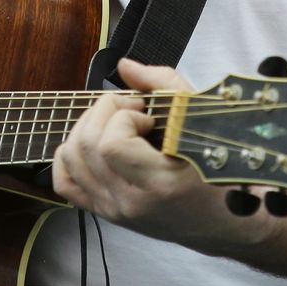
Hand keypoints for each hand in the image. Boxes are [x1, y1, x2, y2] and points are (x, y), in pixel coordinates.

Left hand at [53, 59, 236, 242]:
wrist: (221, 219)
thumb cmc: (218, 169)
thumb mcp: (200, 119)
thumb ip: (163, 84)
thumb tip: (126, 66)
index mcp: (160, 184)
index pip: (111, 144)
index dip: (123, 116)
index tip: (147, 114)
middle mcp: (131, 202)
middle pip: (86, 146)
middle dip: (103, 112)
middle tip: (130, 109)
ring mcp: (115, 210)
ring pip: (70, 160)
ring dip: (86, 128)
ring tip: (115, 124)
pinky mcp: (105, 212)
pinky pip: (65, 183)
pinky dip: (69, 157)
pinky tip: (94, 145)